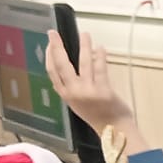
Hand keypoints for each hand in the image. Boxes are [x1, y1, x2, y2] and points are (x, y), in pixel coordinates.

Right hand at [45, 30, 147, 148]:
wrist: (113, 128)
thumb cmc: (96, 114)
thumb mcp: (76, 103)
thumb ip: (68, 88)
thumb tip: (60, 71)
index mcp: (65, 95)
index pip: (52, 72)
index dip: (49, 56)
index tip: (49, 43)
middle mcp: (74, 92)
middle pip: (62, 65)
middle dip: (57, 47)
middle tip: (54, 33)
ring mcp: (88, 91)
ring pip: (83, 63)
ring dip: (84, 46)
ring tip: (84, 35)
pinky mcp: (103, 90)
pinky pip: (100, 68)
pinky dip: (100, 56)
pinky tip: (100, 48)